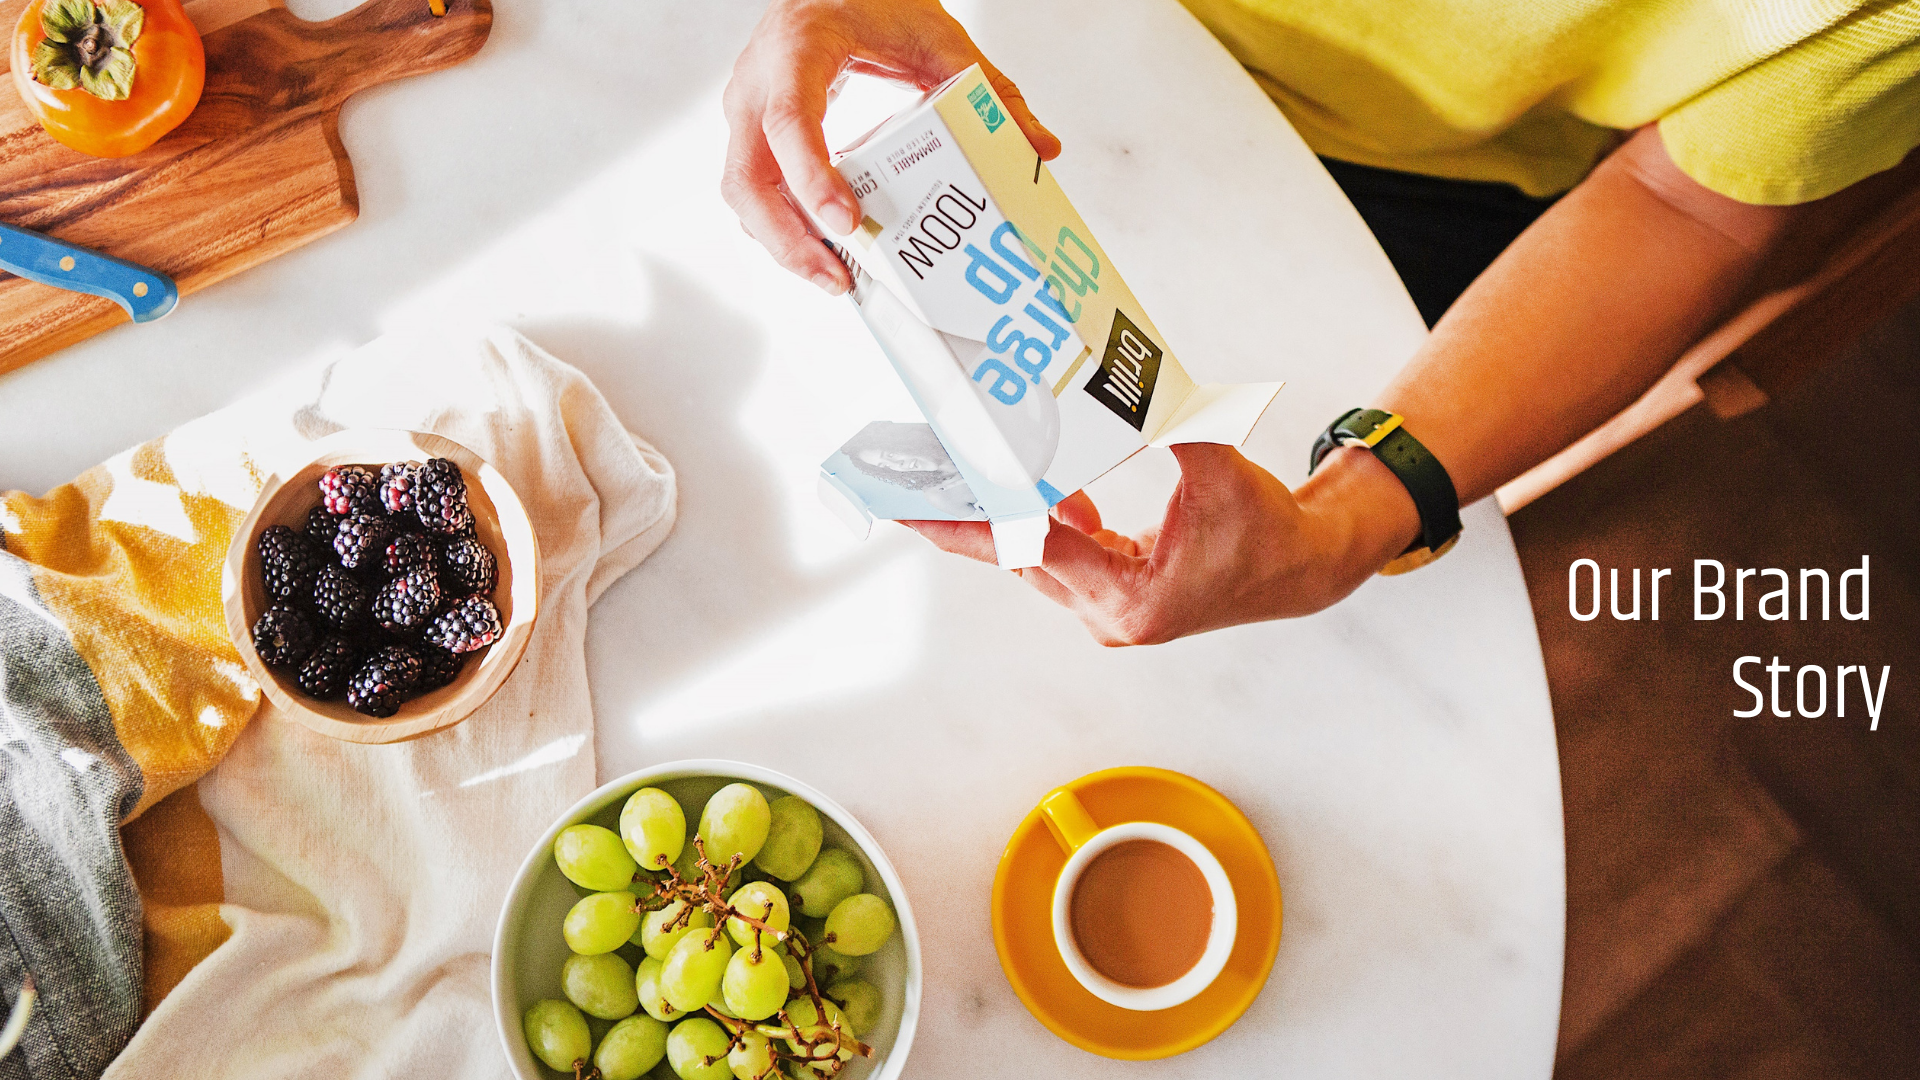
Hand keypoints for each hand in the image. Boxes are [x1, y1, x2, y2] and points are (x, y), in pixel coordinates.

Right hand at [722, 0, 1059, 293]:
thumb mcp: (936, 35)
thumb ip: (988, 88)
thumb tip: (1039, 147)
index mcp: (797, 49)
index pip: (789, 120)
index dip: (812, 177)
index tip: (846, 222)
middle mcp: (757, 82)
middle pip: (747, 176)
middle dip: (787, 238)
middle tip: (837, 278)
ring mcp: (746, 110)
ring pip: (741, 192)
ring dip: (782, 243)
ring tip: (836, 278)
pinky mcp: (752, 132)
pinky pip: (754, 190)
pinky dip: (784, 226)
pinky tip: (824, 252)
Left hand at [906, 444, 1420, 644]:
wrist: (1303, 569)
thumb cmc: (1268, 529)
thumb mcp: (1221, 469)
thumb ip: (1173, 428)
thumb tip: (1132, 384)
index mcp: (1130, 595)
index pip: (1032, 549)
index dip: (970, 520)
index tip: (912, 504)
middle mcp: (1107, 612)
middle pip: (1013, 556)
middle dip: (955, 516)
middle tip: (894, 483)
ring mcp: (1106, 609)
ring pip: (1030, 556)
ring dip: (990, 515)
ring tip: (937, 477)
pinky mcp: (1110, 595)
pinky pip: (1056, 552)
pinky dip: (1035, 517)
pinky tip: (1020, 481)